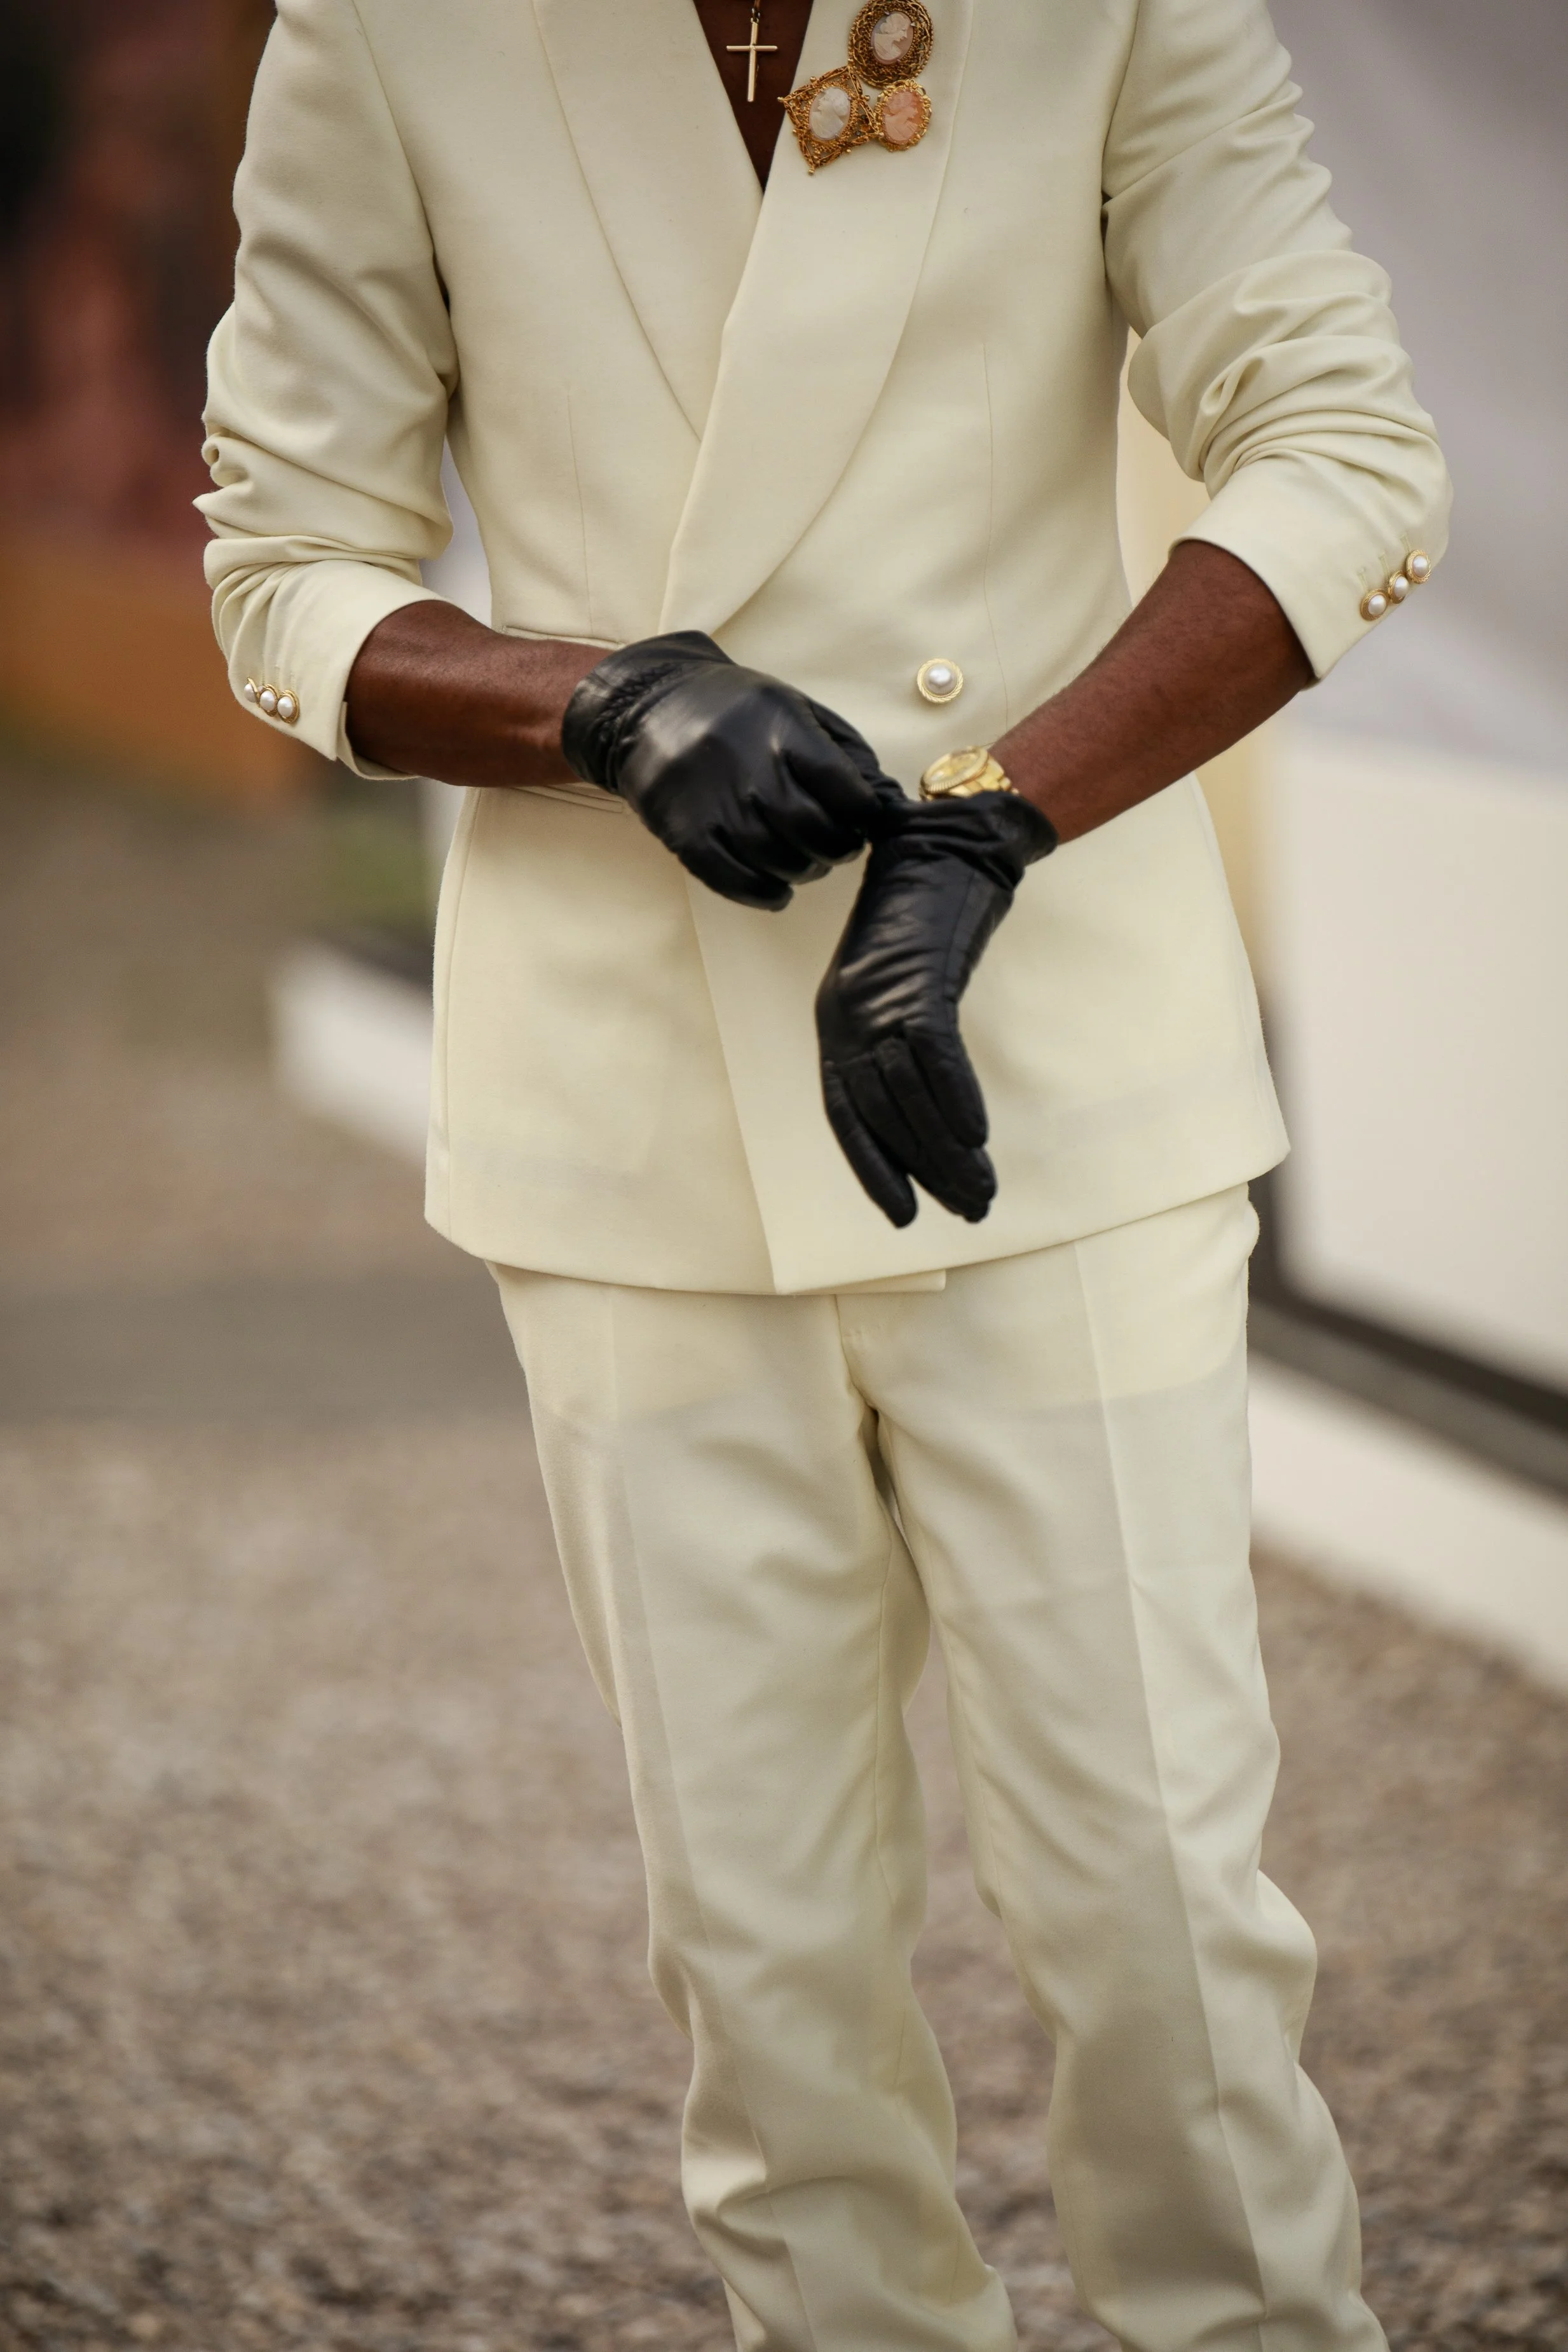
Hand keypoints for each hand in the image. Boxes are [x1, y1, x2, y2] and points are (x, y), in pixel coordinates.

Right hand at [561, 631, 903, 910]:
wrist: (647, 709)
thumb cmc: (733, 711)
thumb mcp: (792, 705)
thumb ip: (839, 747)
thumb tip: (881, 795)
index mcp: (782, 730)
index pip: (843, 787)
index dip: (865, 813)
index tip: (865, 818)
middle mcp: (750, 768)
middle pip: (814, 830)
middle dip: (838, 847)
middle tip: (838, 845)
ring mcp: (715, 805)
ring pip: (778, 861)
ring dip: (804, 871)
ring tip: (806, 861)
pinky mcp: (686, 834)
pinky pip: (734, 880)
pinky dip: (763, 894)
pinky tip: (776, 889)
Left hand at [816, 792, 1056, 1226]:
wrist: (946, 846)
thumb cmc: (928, 920)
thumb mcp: (905, 989)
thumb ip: (908, 1042)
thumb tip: (938, 1114)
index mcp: (837, 1023)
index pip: (847, 1115)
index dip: (874, 1168)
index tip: (903, 1216)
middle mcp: (847, 1014)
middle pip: (882, 1112)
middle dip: (925, 1169)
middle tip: (969, 1209)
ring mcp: (877, 995)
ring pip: (908, 1092)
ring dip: (947, 1149)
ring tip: (981, 1191)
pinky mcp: (915, 975)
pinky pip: (933, 1051)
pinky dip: (954, 1095)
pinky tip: (977, 1136)